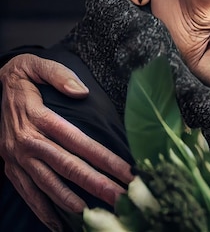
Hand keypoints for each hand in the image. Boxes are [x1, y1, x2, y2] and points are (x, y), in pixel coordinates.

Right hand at [0, 54, 133, 229]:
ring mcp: (17, 157)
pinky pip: (26, 191)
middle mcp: (27, 141)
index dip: (103, 158)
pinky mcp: (10, 166)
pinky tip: (57, 222)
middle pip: (66, 167)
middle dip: (95, 184)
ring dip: (71, 201)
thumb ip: (60, 75)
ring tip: (92, 214)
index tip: (126, 171)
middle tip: (119, 198)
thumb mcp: (38, 65)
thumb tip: (81, 91)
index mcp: (39, 117)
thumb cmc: (23, 75)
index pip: (78, 141)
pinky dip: (42, 209)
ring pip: (47, 184)